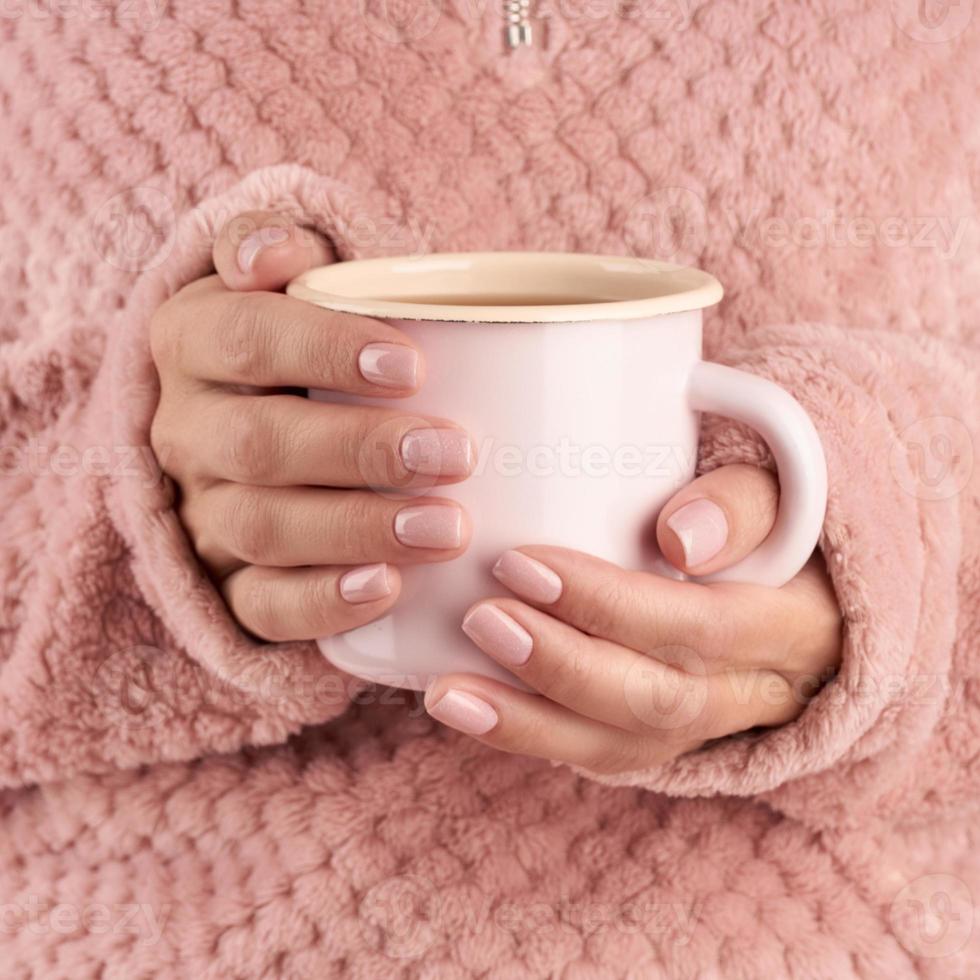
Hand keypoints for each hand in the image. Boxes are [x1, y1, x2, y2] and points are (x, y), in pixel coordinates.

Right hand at [150, 212, 473, 641]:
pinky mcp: (226, 582)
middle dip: (361, 451)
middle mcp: (186, 429)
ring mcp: (200, 512)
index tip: (412, 365)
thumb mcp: (290, 278)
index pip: (243, 338)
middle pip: (258, 444)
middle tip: (456, 454)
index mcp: (193, 341)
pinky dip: (322, 602)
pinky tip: (388, 589)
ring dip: (357, 529)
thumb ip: (282, 247)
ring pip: (262, 528)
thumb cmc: (307, 342)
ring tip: (448, 528)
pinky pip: (258, 605)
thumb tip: (272, 254)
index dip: (323, 351)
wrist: (270, 415)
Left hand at [425, 465, 842, 774]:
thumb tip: (679, 539)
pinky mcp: (663, 738)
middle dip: (559, 665)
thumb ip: (742, 502)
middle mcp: (751, 693)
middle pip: (655, 699)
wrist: (806, 604)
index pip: (697, 626)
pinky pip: (599, 754)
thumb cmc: (774, 534)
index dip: (606, 603)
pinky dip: (528, 736)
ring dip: (528, 722)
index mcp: (787, 626)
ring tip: (448, 691)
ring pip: (621, 746)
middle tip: (480, 616)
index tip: (520, 560)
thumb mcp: (781, 495)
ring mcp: (706, 727)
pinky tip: (466, 710)